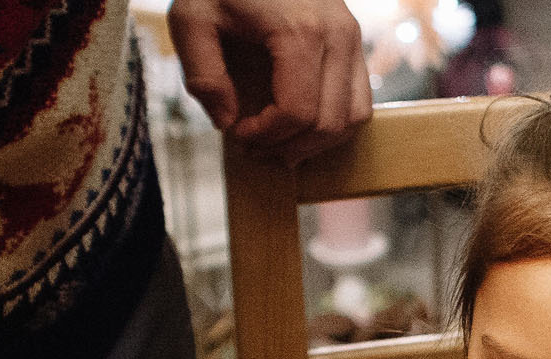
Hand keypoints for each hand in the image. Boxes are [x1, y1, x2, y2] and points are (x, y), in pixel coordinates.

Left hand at [167, 0, 372, 163]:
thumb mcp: (191, 19)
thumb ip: (203, 75)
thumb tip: (227, 123)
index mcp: (299, 31)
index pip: (296, 113)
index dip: (266, 136)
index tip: (236, 132)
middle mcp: (337, 34)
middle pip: (327, 123)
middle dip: (289, 146)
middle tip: (253, 145)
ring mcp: (352, 36)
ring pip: (353, 117)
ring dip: (316, 142)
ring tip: (279, 141)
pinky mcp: (355, 39)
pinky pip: (359, 100)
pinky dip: (333, 122)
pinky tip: (299, 124)